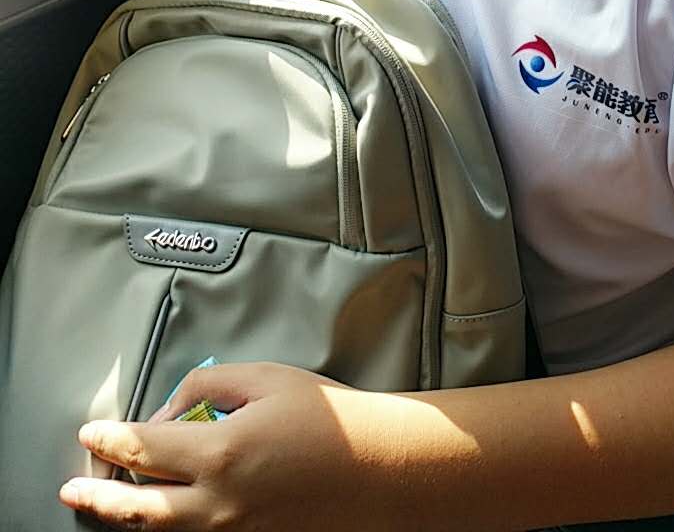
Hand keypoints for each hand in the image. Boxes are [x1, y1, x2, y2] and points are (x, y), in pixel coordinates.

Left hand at [58, 360, 386, 530]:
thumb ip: (207, 387)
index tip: (92, 432)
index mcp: (221, 454)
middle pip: (136, 511)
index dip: (110, 439)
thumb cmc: (327, 419)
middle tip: (73, 487)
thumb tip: (169, 414)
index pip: (142, 450)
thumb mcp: (266, 379)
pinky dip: (169, 529)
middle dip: (97, 497)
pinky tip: (161, 516)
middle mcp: (218, 505)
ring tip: (104, 504)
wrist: (378, 469)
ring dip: (128, 519)